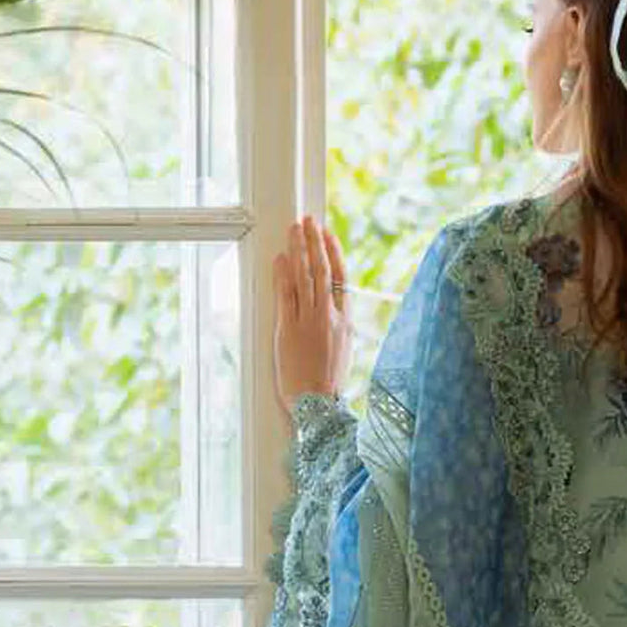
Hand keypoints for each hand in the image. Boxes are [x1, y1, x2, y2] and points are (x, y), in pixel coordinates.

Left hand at [272, 215, 352, 416]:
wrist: (317, 406)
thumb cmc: (327, 386)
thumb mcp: (342, 353)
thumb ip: (337, 328)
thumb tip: (333, 311)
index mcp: (345, 322)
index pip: (341, 278)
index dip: (334, 253)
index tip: (328, 235)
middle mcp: (329, 317)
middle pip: (323, 271)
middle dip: (315, 242)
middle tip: (308, 220)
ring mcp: (309, 322)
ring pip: (305, 277)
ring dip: (299, 250)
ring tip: (294, 229)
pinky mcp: (288, 330)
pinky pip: (287, 296)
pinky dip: (284, 275)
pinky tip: (281, 258)